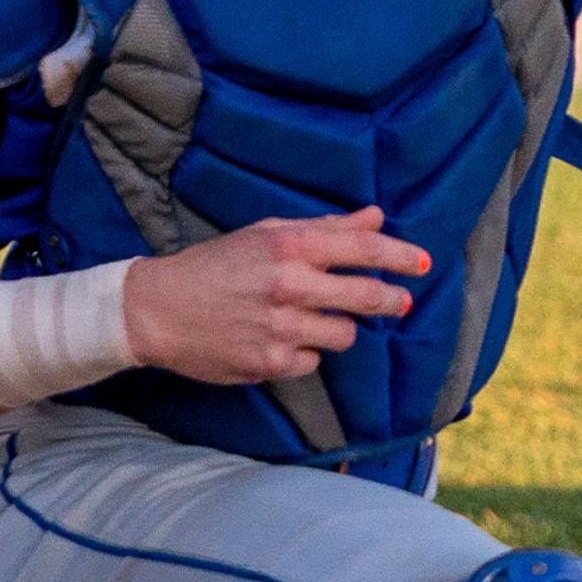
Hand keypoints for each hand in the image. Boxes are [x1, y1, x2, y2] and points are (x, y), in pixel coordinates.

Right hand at [125, 207, 437, 384]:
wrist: (158, 309)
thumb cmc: (216, 265)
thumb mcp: (266, 235)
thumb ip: (326, 228)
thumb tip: (376, 218)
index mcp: (291, 247)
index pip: (365, 251)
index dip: (401, 258)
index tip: (423, 263)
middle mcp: (290, 286)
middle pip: (367, 297)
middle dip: (390, 301)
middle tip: (397, 303)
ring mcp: (282, 328)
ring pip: (345, 335)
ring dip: (338, 327)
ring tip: (311, 318)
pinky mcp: (271, 363)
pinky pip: (314, 360)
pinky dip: (305, 351)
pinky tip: (281, 339)